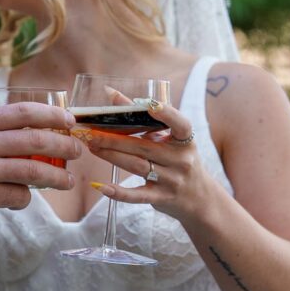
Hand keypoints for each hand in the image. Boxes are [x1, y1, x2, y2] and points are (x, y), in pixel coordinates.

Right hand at [0, 101, 79, 233]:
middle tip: (77, 151)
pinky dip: (25, 197)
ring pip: (33, 170)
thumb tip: (33, 137)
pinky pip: (18, 196)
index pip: (22, 112)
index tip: (70, 120)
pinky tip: (22, 198)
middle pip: (34, 140)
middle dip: (63, 146)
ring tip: (67, 181)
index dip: (51, 114)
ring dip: (57, 177)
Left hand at [79, 101, 212, 221]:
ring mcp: (171, 180)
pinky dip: (118, 192)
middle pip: (143, 146)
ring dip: (111, 156)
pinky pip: (137, 195)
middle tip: (90, 132)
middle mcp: (180, 159)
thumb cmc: (177, 159)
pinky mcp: (161, 198)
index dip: (167, 114)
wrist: (199, 198)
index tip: (150, 105)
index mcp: (184, 140)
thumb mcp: (168, 138)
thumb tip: (110, 93)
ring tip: (91, 147)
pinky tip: (101, 186)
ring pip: (137, 166)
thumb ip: (141, 116)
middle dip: (113, 138)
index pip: (180, 125)